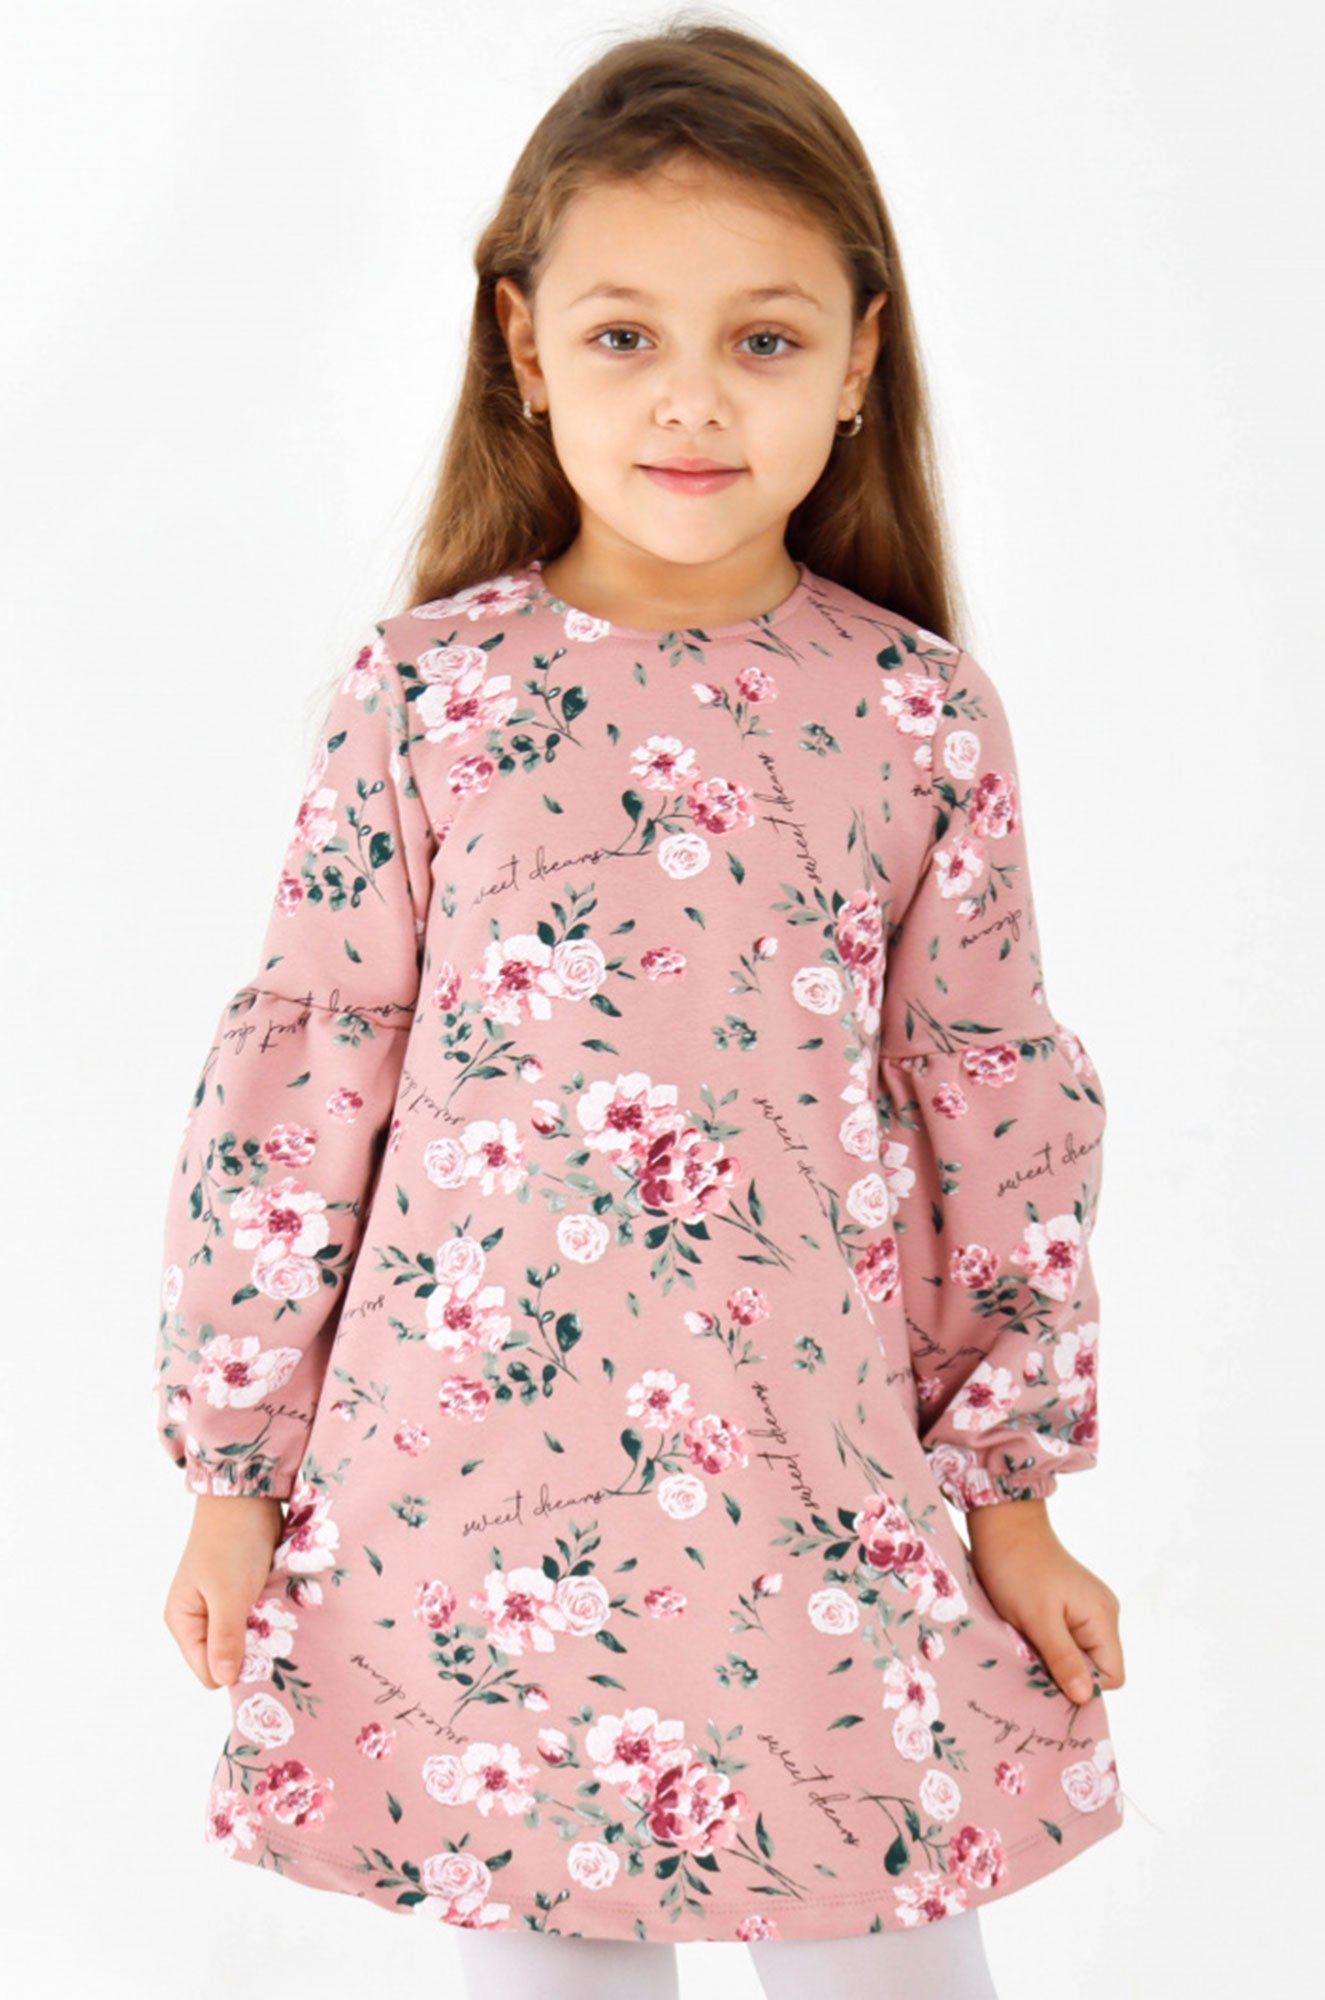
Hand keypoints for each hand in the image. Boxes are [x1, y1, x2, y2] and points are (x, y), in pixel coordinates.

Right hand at [162, 1494, 285, 1689]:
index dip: (235, 1668)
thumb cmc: (232, 1541)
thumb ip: (225, 1637)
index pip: (208, 1673)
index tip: (262, 1652)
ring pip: (244, 1641)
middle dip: (251, 1651)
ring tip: (278, 1615)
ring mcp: (219, 1607)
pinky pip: (255, 1621)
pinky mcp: (241, 1595)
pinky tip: (281, 1606)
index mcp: (183, 1622)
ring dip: (263, 1633)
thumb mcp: (228, 1593)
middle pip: (226, 1660)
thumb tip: (223, 1681)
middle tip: (273, 1631)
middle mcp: (198, 1619)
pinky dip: (269, 1617)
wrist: (248, 1496)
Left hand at [966, 1500, 1124, 1707]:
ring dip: (1052, 1658)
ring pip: (1077, 1654)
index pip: (1112, 1676)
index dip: (1083, 1686)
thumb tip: (1085, 1698)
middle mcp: (1102, 1614)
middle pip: (1095, 1667)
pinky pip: (1066, 1639)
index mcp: (1103, 1617)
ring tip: (1026, 1644)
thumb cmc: (1018, 1568)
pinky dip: (1047, 1643)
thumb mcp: (1038, 1619)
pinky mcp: (1068, 1604)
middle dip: (1065, 1673)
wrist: (1002, 1523)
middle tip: (1031, 1662)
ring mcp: (1086, 1608)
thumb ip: (1063, 1659)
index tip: (1049, 1678)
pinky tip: (1026, 1634)